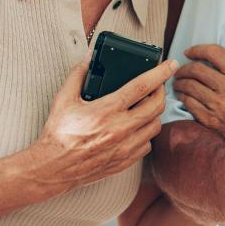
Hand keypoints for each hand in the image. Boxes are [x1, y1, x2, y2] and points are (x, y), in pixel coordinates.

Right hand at [30, 59, 176, 190]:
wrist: (54, 167)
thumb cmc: (58, 134)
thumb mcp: (64, 99)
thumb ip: (78, 75)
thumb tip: (88, 58)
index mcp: (107, 110)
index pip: (142, 86)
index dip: (160, 73)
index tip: (170, 65)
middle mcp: (120, 129)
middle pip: (157, 106)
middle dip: (161, 91)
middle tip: (157, 85)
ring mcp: (125, 147)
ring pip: (156, 126)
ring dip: (155, 113)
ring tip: (147, 106)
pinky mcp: (125, 161)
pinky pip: (147, 145)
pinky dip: (147, 134)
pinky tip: (138, 128)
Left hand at [175, 37, 224, 151]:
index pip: (215, 53)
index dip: (198, 49)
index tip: (189, 52)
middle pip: (197, 69)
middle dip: (184, 68)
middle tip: (180, 70)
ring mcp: (219, 105)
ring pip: (190, 86)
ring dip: (179, 82)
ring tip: (178, 82)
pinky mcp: (210, 119)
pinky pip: (189, 102)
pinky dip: (182, 97)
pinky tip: (182, 95)